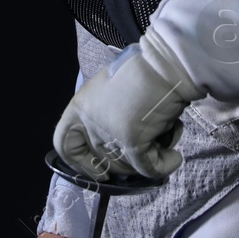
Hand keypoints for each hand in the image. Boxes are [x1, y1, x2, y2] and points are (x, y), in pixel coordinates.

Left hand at [52, 40, 202, 180]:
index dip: (80, 163)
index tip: (99, 171)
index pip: (65, 145)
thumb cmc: (141, 72)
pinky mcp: (132, 143)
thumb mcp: (108, 90)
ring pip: (127, 167)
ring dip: (147, 158)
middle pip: (102, 161)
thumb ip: (102, 114)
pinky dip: (165, 164)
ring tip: (162, 138)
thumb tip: (115, 140)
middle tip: (144, 149)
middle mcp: (90, 124)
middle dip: (126, 162)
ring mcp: (110, 135)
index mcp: (78, 108)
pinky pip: (149, 168)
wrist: (163, 66)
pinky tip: (174, 157)